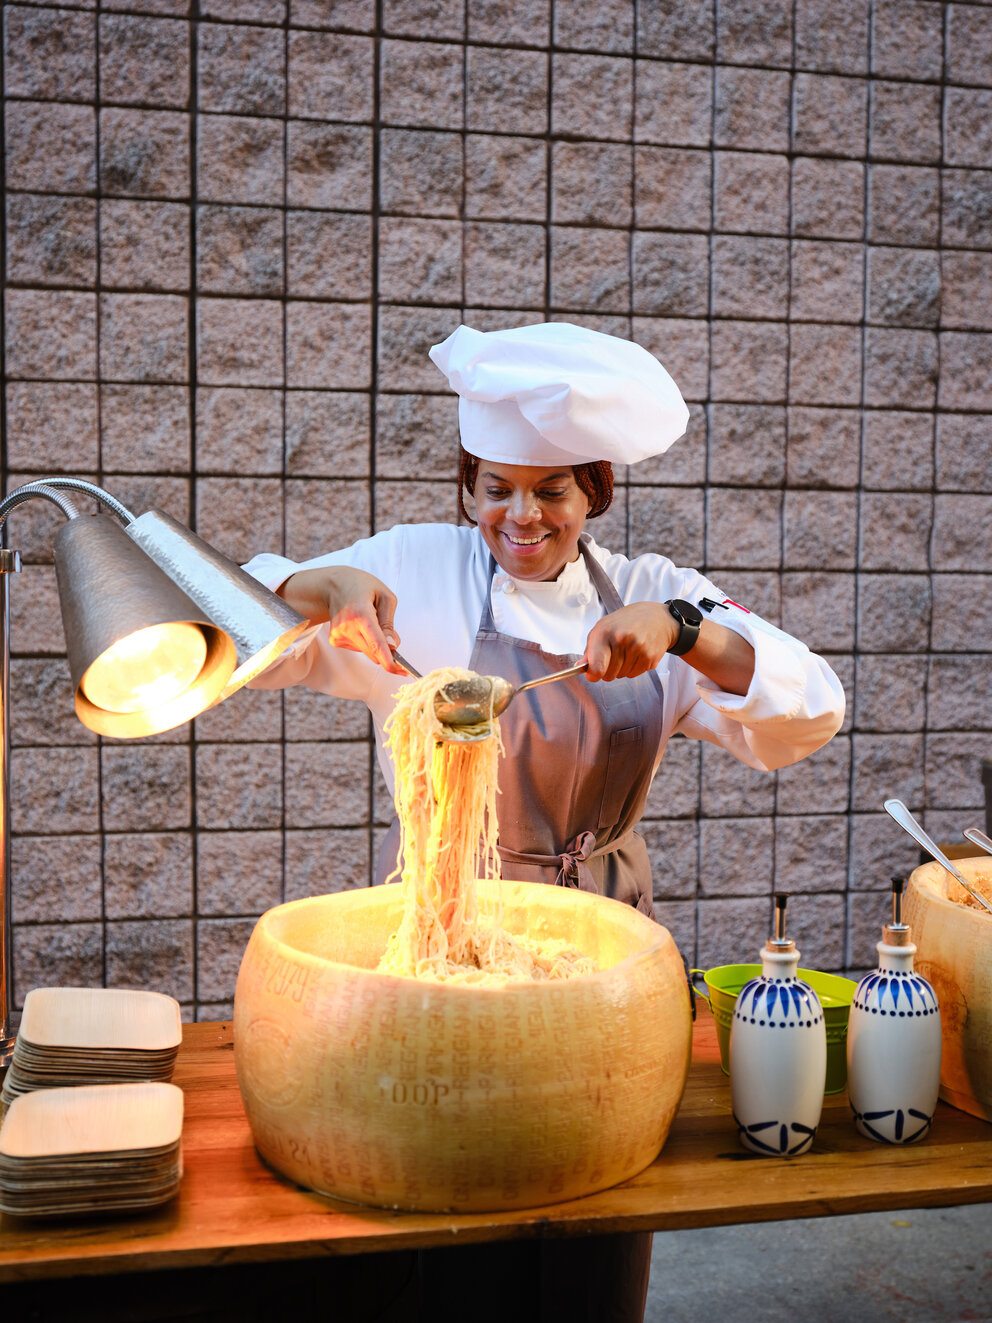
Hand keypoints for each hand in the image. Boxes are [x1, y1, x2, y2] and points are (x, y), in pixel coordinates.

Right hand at [279, 567, 406, 673]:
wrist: (335, 585)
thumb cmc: (363, 587)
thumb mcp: (385, 597)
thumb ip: (389, 623)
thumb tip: (392, 646)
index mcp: (361, 614)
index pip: (376, 644)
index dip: (389, 661)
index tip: (400, 671)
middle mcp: (347, 626)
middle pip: (374, 652)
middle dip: (387, 651)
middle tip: (391, 637)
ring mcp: (338, 635)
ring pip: (368, 652)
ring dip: (375, 643)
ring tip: (368, 620)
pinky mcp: (335, 640)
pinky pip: (359, 649)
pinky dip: (365, 641)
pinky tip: (358, 625)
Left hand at [583, 602, 677, 680]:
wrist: (657, 618)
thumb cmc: (627, 621)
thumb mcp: (603, 628)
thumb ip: (589, 650)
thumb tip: (580, 667)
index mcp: (605, 632)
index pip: (596, 667)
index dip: (593, 674)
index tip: (592, 673)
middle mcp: (622, 640)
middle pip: (608, 675)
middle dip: (608, 669)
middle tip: (614, 655)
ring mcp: (638, 649)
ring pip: (621, 676)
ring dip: (622, 668)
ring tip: (627, 651)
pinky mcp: (650, 658)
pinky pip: (634, 674)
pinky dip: (633, 667)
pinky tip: (637, 653)